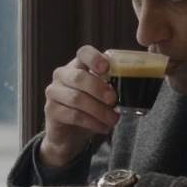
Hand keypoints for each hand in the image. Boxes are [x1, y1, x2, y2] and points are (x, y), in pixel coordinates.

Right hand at [38, 46, 119, 166]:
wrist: (68, 133)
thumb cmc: (89, 108)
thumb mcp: (101, 93)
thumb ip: (112, 85)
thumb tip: (135, 84)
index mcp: (77, 65)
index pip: (83, 53)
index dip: (95, 58)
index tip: (107, 69)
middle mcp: (62, 75)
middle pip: (79, 78)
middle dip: (99, 89)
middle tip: (114, 100)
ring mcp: (54, 92)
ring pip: (77, 99)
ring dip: (99, 110)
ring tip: (113, 119)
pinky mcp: (51, 110)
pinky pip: (73, 115)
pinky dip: (92, 122)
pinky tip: (104, 127)